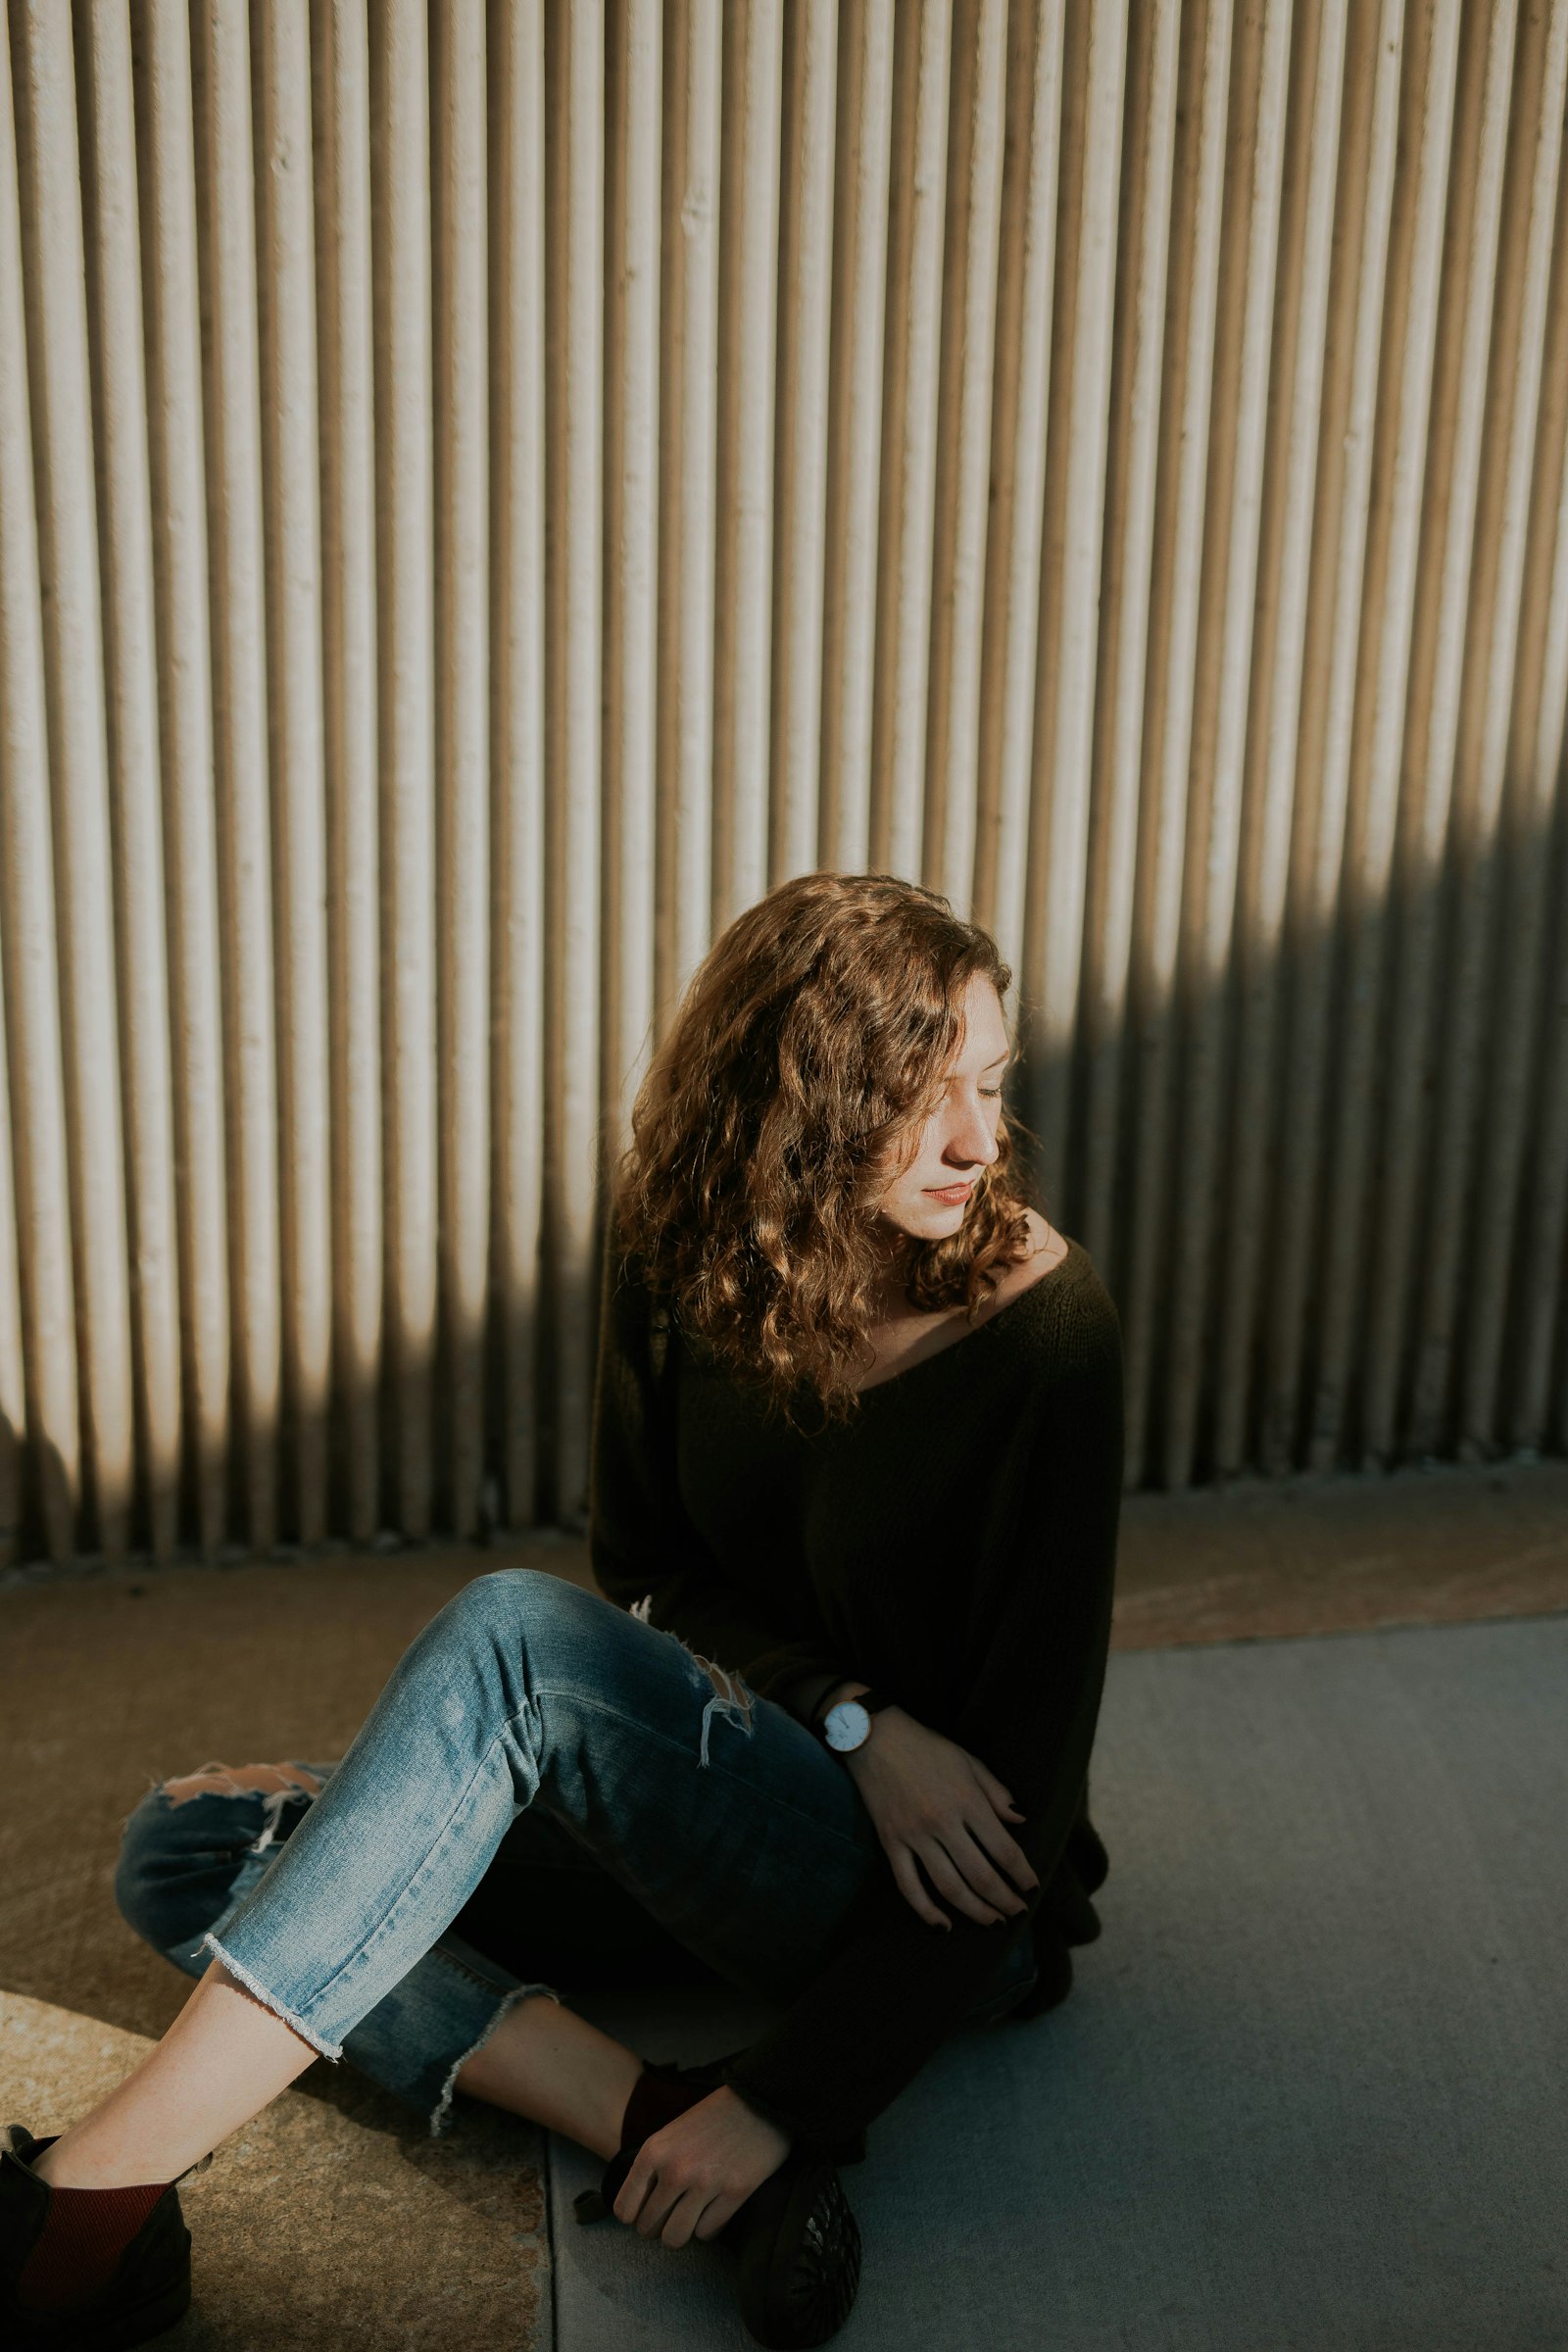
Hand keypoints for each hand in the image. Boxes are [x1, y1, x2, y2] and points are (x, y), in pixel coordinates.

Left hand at [612, 2083, 790, 2247]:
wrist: (759, 2099)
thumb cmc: (713, 2117)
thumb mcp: (671, 2133)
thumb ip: (653, 2168)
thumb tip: (640, 2207)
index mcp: (654, 2151)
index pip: (624, 2209)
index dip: (635, 2215)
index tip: (646, 2210)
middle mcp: (675, 2170)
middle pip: (648, 2228)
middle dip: (658, 2225)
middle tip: (672, 2213)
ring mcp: (705, 2184)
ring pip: (675, 2238)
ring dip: (682, 2231)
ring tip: (691, 2215)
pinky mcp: (734, 2193)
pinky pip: (706, 2234)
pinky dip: (709, 2226)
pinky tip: (715, 2208)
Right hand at [842, 1707, 1039, 1929]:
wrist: (874, 1737)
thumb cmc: (926, 1746)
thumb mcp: (968, 1761)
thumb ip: (996, 1792)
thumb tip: (1020, 1821)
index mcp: (967, 1800)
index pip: (1004, 1849)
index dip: (1022, 1874)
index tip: (1031, 1887)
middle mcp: (942, 1822)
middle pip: (980, 1875)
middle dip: (1004, 1900)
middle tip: (1016, 1912)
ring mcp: (914, 1835)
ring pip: (949, 1887)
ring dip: (975, 1910)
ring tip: (992, 1921)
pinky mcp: (891, 1842)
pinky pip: (909, 1886)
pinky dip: (926, 1911)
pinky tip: (943, 1925)